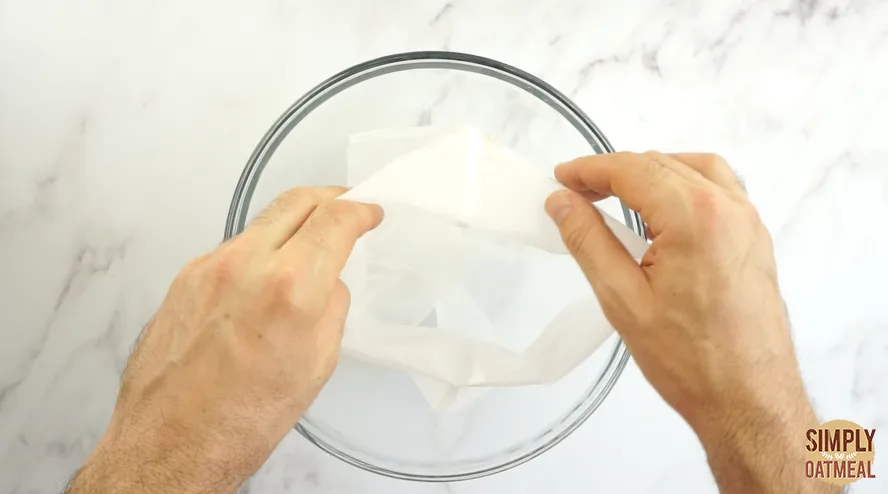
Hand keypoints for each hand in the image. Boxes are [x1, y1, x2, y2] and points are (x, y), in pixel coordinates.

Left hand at [66, 187, 381, 493]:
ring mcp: (209, 267)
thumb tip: (327, 282)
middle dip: (329, 199)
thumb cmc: (239, 421)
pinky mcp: (185, 277)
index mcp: (289, 288)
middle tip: (345, 208)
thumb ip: (329, 307)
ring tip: (307, 250)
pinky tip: (265, 279)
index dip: (360, 210)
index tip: (368, 212)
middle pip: (296, 201)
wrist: (171, 443)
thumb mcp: (316, 365)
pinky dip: (259, 252)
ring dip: (292, 226)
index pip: (334, 219)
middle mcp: (245, 266)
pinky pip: (234, 248)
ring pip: (263, 223)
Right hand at [546, 153, 831, 492]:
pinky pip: (718, 189)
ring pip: (692, 169)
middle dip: (614, 172)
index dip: (589, 170)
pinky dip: (683, 185)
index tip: (563, 178)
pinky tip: (660, 211)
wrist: (748, 399)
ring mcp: (748, 222)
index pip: (631, 170)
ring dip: (650, 172)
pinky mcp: (754, 239)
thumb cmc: (694, 361)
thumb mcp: (622, 298)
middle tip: (576, 192)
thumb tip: (563, 204)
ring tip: (614, 196)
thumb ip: (588, 240)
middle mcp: (728, 209)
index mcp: (695, 217)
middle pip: (660, 164)